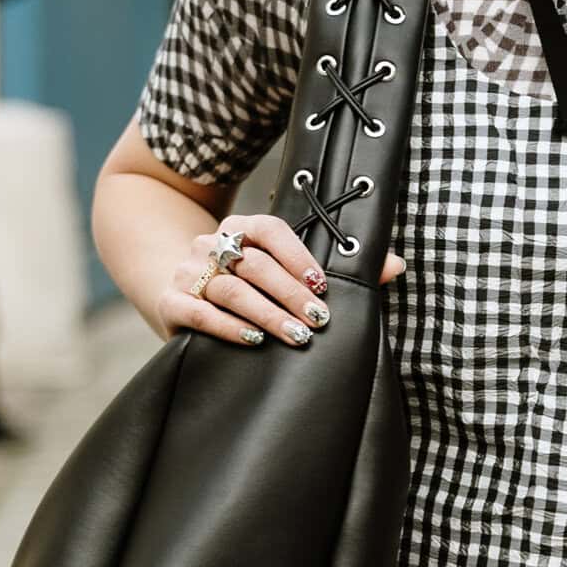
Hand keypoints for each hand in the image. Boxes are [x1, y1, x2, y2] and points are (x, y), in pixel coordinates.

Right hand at [159, 213, 404, 348]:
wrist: (177, 296)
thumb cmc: (246, 286)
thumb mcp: (285, 275)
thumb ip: (337, 271)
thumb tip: (395, 265)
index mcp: (241, 227)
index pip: (270, 230)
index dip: (298, 255)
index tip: (323, 284)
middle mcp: (211, 244)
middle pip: (255, 264)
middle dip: (291, 294)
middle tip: (318, 321)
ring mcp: (187, 271)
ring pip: (231, 290)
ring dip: (267, 314)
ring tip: (295, 336)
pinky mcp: (171, 303)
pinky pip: (199, 313)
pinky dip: (229, 328)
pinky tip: (254, 339)